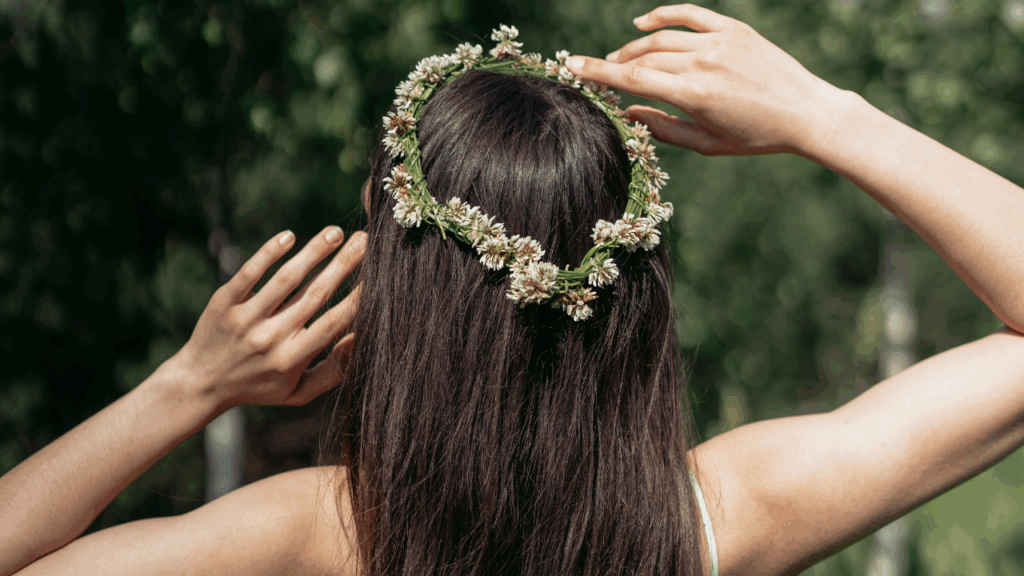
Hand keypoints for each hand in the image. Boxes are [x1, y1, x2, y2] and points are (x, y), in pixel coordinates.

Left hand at [173, 226, 366, 409]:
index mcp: (292, 359)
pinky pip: (250, 273)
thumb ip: (333, 371)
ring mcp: (245, 318)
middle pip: (315, 294)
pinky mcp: (224, 303)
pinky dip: (269, 252)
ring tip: (335, 232)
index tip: (378, 275)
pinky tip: (289, 236)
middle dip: (344, 264)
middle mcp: (270, 338)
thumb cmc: (258, 386)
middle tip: (365, 240)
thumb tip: (361, 337)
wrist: (199, 383)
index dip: (358, 297)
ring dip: (314, 251)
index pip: (333, 322)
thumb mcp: (298, 392)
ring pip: (286, 279)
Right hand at [566, 4, 849, 155]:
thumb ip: (663, 128)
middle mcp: (704, 62)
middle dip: (614, 63)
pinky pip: (689, 15)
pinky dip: (662, 16)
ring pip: (661, 38)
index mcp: (694, 94)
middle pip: (642, 57)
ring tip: (621, 59)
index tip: (572, 66)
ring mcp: (719, 41)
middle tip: (598, 73)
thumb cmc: (755, 137)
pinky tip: (642, 24)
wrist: (806, 112)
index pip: (633, 78)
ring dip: (634, 47)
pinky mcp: (734, 30)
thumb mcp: (706, 144)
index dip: (599, 72)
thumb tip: (628, 113)